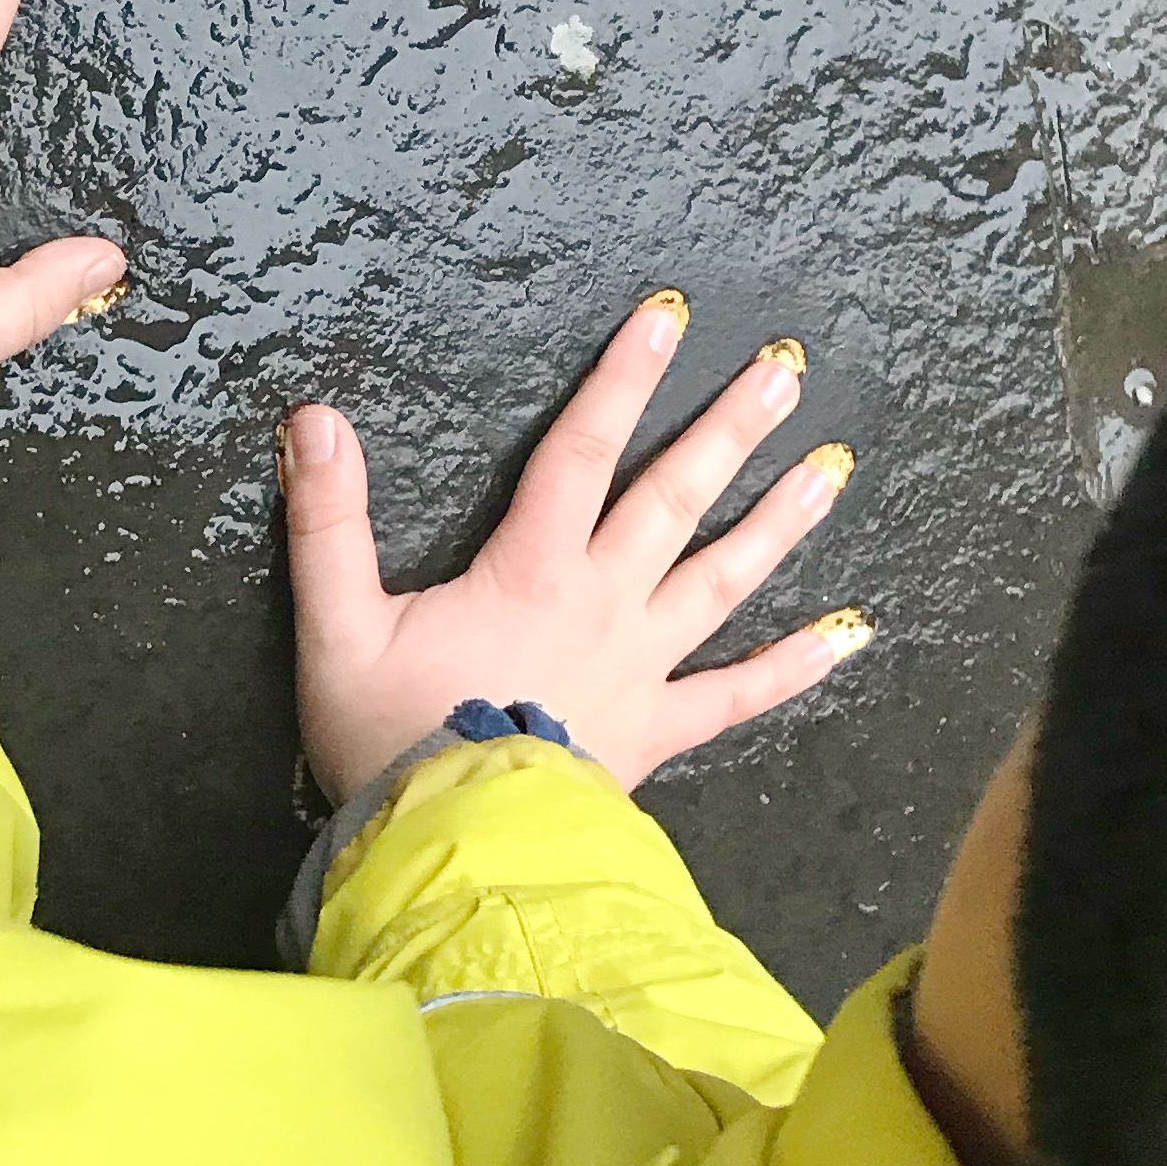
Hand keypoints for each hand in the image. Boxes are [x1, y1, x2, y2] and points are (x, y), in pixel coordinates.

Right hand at [280, 294, 872, 800]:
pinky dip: (797, 666)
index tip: (667, 317)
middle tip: (786, 370)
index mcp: (533, 570)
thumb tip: (313, 420)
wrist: (452, 849)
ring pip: (723, 578)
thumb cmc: (391, 741)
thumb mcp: (338, 627)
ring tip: (833, 467)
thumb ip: (328, 521)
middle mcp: (604, 603)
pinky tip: (853, 633)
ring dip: (778, 519)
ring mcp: (642, 667)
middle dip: (729, 428)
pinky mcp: (659, 731)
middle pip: (673, 498)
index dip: (621, 379)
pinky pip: (739, 695)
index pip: (581, 451)